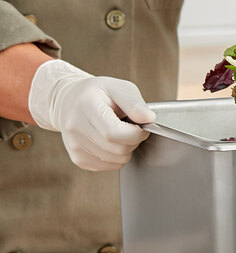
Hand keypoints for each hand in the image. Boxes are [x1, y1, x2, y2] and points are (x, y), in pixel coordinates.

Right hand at [28, 60, 155, 170]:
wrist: (68, 101)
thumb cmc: (97, 93)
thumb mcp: (118, 87)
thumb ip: (134, 103)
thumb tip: (149, 119)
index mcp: (86, 106)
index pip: (114, 133)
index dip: (136, 133)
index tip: (141, 127)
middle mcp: (76, 127)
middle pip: (118, 149)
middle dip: (133, 141)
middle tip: (130, 128)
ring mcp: (75, 145)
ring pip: (116, 160)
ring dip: (125, 149)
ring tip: (118, 133)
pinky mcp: (78, 159)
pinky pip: (109, 165)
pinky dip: (116, 157)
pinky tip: (110, 142)